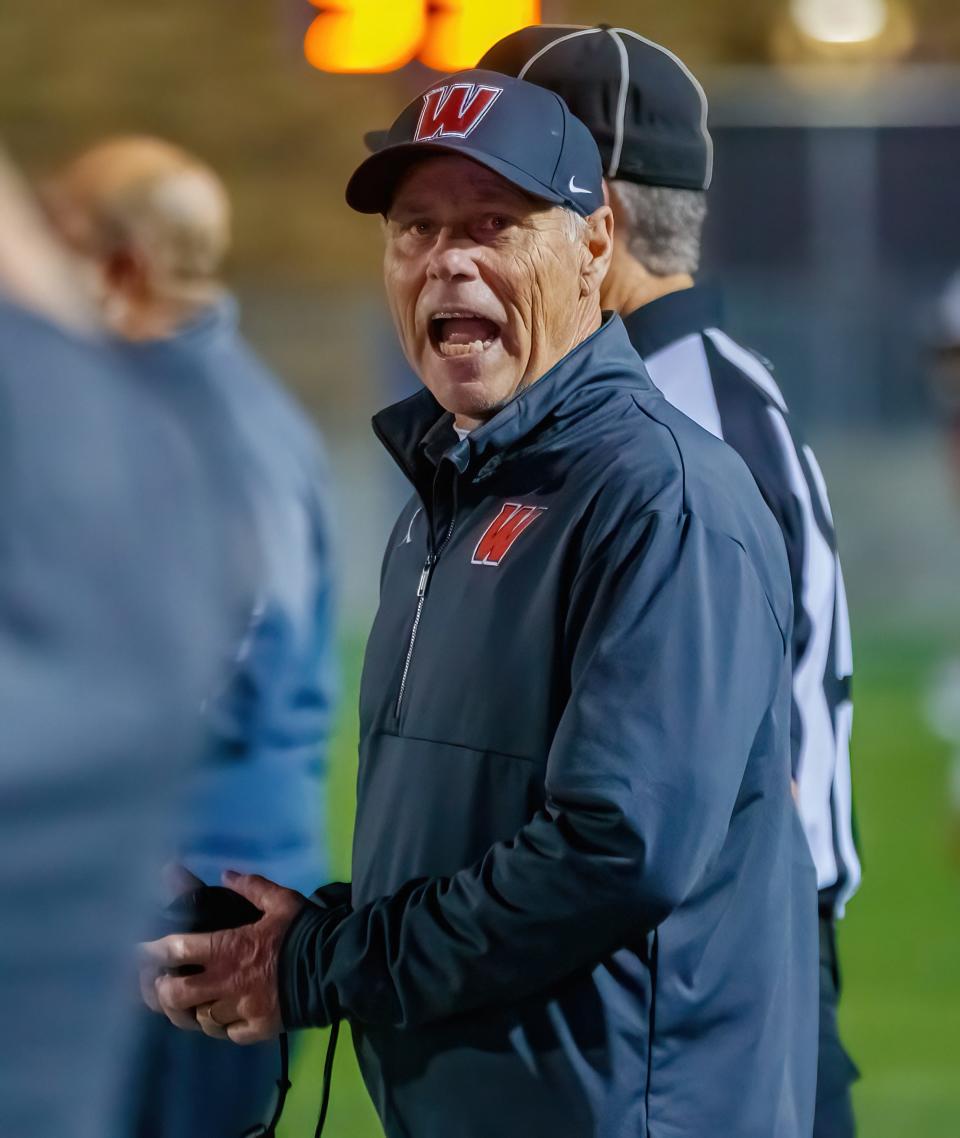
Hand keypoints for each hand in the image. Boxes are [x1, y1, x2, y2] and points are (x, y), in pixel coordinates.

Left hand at [139, 871, 305, 1043]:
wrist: (335, 965)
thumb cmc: (303, 930)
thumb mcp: (280, 900)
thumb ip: (251, 887)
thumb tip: (227, 873)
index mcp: (228, 947)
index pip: (178, 950)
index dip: (153, 951)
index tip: (139, 950)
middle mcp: (227, 982)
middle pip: (177, 995)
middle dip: (162, 991)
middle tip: (162, 984)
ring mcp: (241, 1008)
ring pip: (200, 1019)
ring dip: (192, 1012)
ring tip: (191, 1005)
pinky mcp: (258, 1027)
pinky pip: (228, 1035)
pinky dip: (221, 1028)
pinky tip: (222, 1020)